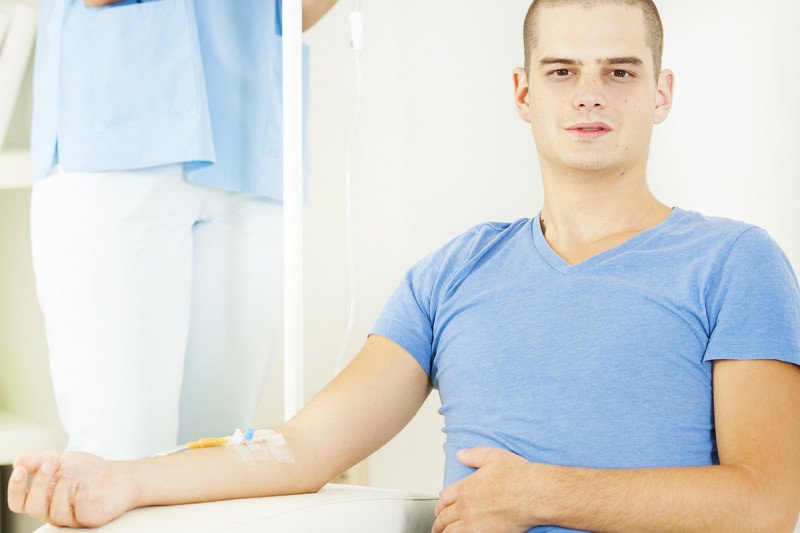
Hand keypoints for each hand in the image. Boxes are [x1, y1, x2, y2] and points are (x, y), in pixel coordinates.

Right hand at [7, 450, 139, 527]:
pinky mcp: (93, 518)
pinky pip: (81, 515)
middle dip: (38, 485)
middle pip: (33, 508)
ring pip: (56, 514)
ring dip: (60, 490)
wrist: (118, 474)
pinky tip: (83, 486)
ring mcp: (74, 517)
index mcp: (43, 499)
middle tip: (50, 466)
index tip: (20, 470)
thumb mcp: (61, 459)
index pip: (19, 503)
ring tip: (70, 475)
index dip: (15, 489)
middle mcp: (55, 511)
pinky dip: (80, 499)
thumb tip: (18, 462)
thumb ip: (38, 460)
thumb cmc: (87, 471)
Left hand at [432, 447, 536, 532]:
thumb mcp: (494, 456)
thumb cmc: (519, 476)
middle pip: (444, 516)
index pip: (445, 497)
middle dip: (439, 522)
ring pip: (449, 531)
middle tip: (437, 525)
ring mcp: (472, 522)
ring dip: (443, 532)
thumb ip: (475, 455)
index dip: (440, 504)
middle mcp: (466, 505)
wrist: (533, 494)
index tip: (440, 508)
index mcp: (466, 486)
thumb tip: (460, 454)